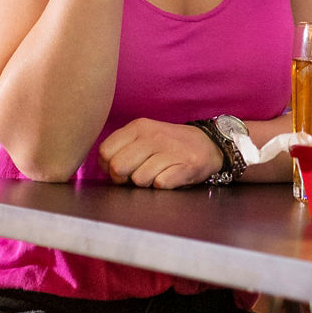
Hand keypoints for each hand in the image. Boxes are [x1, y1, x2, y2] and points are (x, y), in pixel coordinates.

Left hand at [99, 119, 223, 187]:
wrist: (208, 144)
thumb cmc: (168, 144)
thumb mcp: (144, 136)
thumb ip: (121, 147)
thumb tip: (103, 166)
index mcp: (139, 127)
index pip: (105, 152)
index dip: (108, 166)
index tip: (121, 167)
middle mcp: (153, 136)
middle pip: (118, 167)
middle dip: (123, 179)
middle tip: (134, 176)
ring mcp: (170, 151)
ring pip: (138, 179)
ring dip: (145, 183)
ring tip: (155, 175)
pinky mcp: (186, 166)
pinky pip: (160, 184)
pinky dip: (162, 185)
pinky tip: (168, 177)